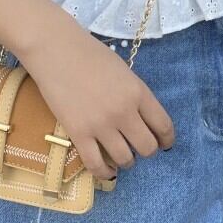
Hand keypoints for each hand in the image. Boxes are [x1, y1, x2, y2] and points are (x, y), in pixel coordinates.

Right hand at [15, 6, 174, 179]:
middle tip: (140, 148)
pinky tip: (107, 170)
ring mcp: (101, 125)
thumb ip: (134, 95)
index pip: (163, 125)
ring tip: (122, 158)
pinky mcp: (79, 134)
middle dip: (147, 151)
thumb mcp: (123, 71)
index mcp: (138, 92)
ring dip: (126, 162)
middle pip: (147, 147)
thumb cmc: (90, 54)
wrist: (56, 50)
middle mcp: (124, 111)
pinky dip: (104, 172)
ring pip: (125, 159)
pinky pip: (96, 164)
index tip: (165, 144)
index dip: (167, 139)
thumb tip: (141, 119)